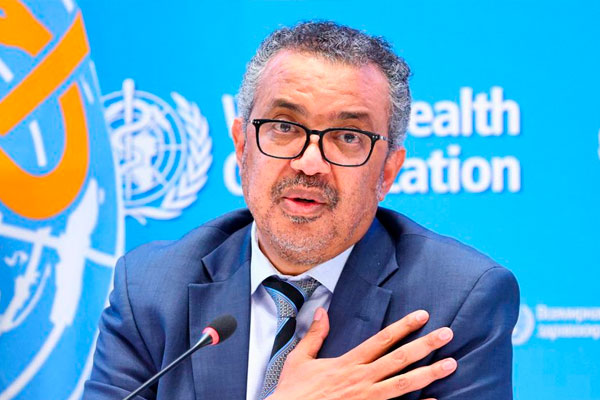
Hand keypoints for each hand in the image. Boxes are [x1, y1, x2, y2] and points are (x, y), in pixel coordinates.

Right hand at [269, 309, 455, 399]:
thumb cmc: (295, 391)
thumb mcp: (300, 358)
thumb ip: (315, 335)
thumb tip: (322, 312)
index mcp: (348, 362)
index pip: (381, 340)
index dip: (403, 326)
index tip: (422, 315)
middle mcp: (361, 379)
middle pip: (399, 359)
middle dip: (425, 345)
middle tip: (447, 334)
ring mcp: (366, 398)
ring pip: (403, 384)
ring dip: (429, 374)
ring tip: (451, 364)